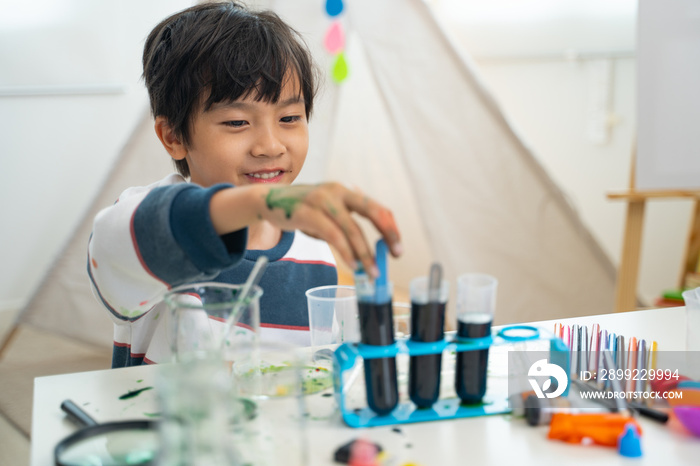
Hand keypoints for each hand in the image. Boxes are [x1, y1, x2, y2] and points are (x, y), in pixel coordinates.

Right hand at [261, 182, 401, 276]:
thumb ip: (348, 222)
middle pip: (371, 211)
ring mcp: (321, 200)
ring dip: (364, 252)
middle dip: (387, 233)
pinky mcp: (306, 213)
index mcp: (346, 191)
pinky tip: (352, 264)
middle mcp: (337, 192)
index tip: (397, 247)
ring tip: (372, 271)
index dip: (390, 227)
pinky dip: (345, 251)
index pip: (377, 207)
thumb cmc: (303, 209)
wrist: (267, 200)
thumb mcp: (328, 210)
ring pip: (351, 228)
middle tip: (397, 254)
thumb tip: (371, 248)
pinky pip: (332, 235)